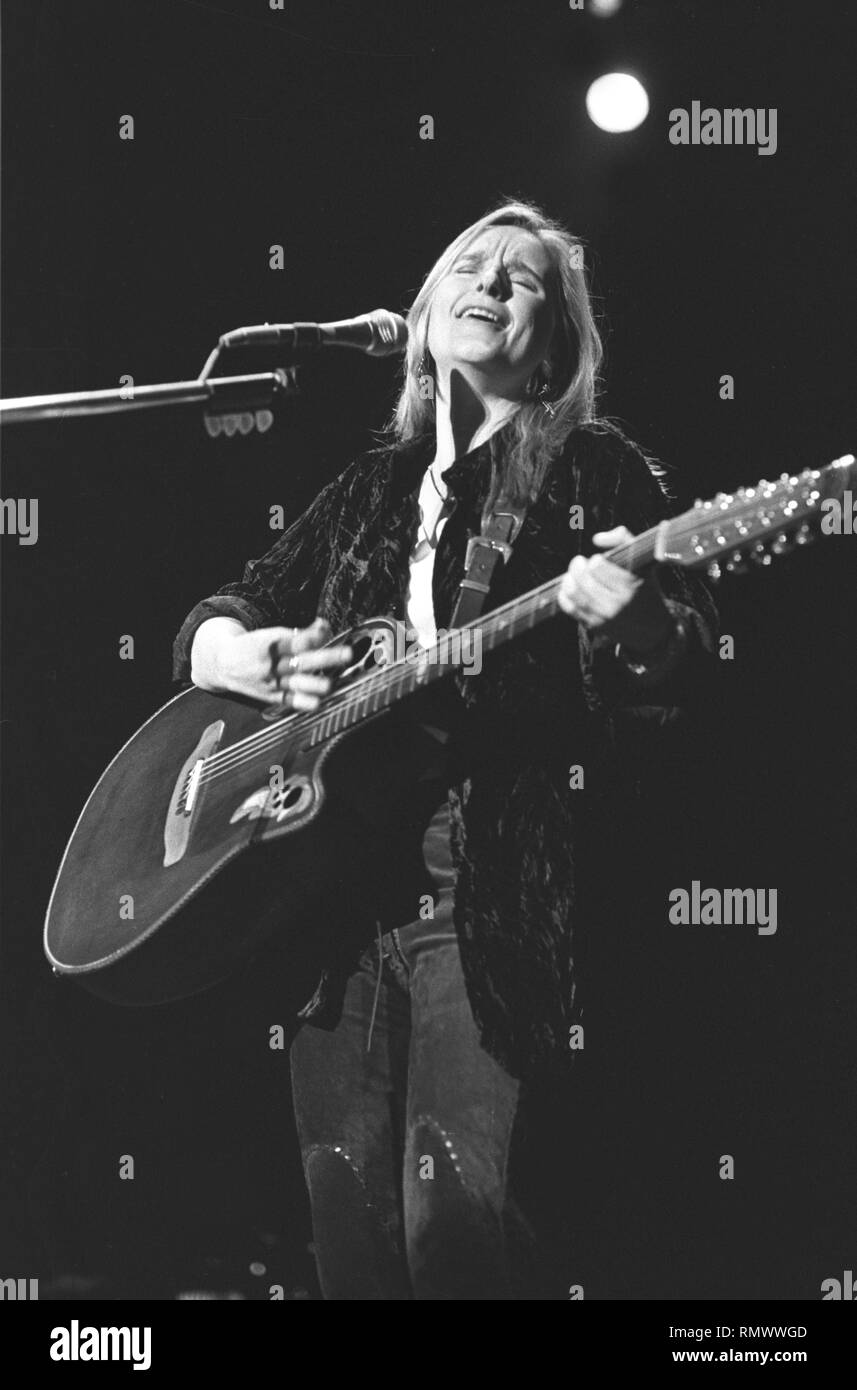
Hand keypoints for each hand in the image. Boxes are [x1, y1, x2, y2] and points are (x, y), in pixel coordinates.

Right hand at [192, 616, 352, 709]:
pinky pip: (288, 700)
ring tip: (330, 684)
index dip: (314, 636)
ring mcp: (271, 681)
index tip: (326, 629)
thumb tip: (324, 628)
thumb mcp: (272, 635)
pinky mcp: (271, 696)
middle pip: (302, 660)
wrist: (222, 664)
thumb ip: (299, 634)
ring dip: (314, 684)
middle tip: (347, 654)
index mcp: (271, 644)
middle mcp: (271, 664)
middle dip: (326, 658)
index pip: (296, 640)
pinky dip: (303, 702)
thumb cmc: (254, 646)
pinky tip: (317, 703)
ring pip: (296, 683)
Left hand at [558, 526, 673, 654]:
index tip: (599, 559)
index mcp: (630, 585)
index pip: (597, 567)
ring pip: (573, 593)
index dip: (595, 560)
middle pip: (582, 579)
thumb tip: (596, 539)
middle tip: (579, 562)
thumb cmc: (644, 587)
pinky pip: (570, 608)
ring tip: (573, 574)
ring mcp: (604, 617)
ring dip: (568, 579)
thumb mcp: (641, 562)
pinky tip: (569, 587)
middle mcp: (617, 604)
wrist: (652, 627)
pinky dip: (564, 595)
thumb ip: (622, 539)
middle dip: (577, 566)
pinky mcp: (594, 626)